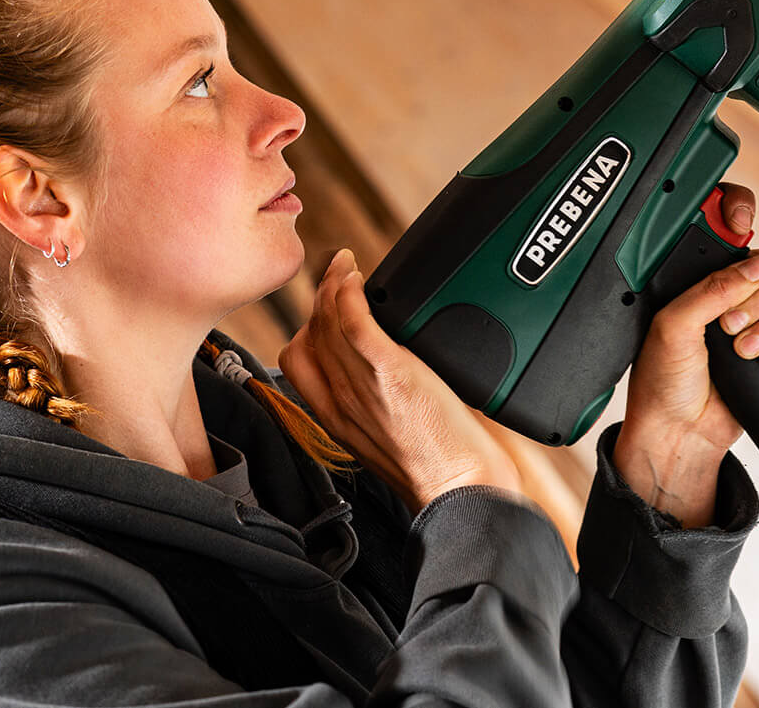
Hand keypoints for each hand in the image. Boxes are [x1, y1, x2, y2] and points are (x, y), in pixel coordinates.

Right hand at [277, 248, 521, 511]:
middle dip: (319, 298)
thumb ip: (378, 405)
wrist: (463, 490)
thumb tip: (390, 375)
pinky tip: (357, 279)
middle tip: (339, 275)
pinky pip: (354, 323)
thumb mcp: (392, 439)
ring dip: (333, 285)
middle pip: (308, 334)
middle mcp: (341, 402)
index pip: (296, 361)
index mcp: (336, 419)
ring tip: (347, 268)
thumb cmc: (441, 470)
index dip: (306, 327)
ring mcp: (362, 387)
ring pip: (327, 322)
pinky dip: (349, 294)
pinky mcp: (390, 374)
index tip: (329, 308)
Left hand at [618, 182, 758, 526]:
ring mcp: (750, 320)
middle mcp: (726, 294)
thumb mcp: (674, 327)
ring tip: (741, 351)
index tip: (742, 222)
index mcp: (696, 280)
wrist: (679, 435)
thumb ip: (712, 291)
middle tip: (730, 325)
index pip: (727, 230)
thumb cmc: (662, 384)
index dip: (740, 214)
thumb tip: (752, 267)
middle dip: (758, 296)